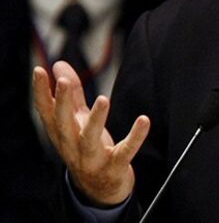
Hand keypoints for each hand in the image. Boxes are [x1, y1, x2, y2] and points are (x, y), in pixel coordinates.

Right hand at [33, 61, 149, 205]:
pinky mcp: (115, 166)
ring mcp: (92, 158)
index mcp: (62, 134)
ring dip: (96, 120)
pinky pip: (125, 151)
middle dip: (61, 103)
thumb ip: (72, 94)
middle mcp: (72, 146)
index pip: (46, 112)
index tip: (38, 70)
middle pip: (63, 124)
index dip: (40, 92)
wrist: (100, 189)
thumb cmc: (87, 148)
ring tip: (103, 99)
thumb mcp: (78, 121)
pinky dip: (135, 137)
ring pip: (90, 139)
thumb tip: (59, 65)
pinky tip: (144, 120)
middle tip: (62, 82)